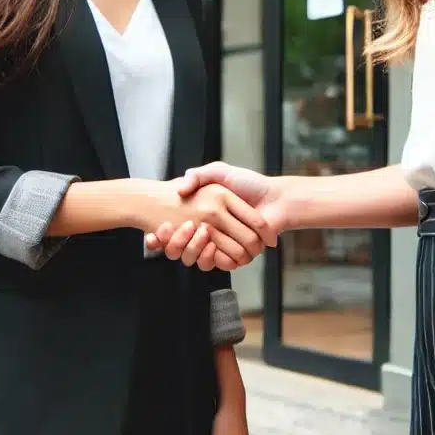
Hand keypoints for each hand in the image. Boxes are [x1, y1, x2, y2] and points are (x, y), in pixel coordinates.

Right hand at [146, 163, 286, 269]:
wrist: (278, 199)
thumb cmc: (251, 183)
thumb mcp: (219, 172)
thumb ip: (199, 175)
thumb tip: (180, 189)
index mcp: (209, 212)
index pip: (182, 225)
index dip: (168, 231)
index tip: (156, 229)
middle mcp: (214, 228)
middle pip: (187, 243)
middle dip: (174, 241)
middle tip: (160, 235)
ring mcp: (224, 242)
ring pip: (200, 255)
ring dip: (191, 250)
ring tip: (188, 238)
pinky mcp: (236, 253)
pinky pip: (218, 262)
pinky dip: (213, 258)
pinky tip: (208, 246)